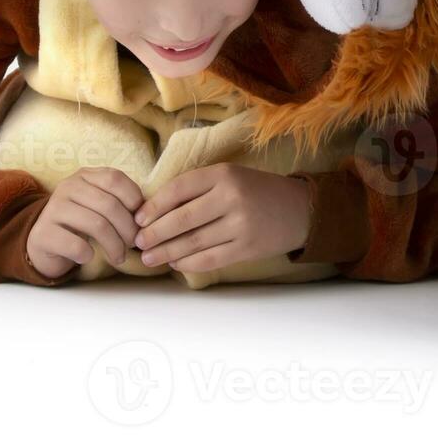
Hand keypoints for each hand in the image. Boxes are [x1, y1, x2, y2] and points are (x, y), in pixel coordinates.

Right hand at [27, 166, 143, 278]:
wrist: (45, 242)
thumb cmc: (82, 222)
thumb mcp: (100, 205)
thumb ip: (120, 202)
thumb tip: (147, 215)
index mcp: (85, 176)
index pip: (115, 178)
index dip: (134, 199)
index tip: (141, 220)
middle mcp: (67, 187)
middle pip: (109, 205)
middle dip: (128, 228)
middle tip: (133, 244)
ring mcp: (52, 209)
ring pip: (96, 224)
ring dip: (114, 245)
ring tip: (119, 257)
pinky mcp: (43, 233)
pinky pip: (75, 245)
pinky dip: (88, 254)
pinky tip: (90, 257)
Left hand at [132, 164, 311, 272]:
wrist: (299, 210)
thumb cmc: (257, 191)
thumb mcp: (230, 177)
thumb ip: (198, 189)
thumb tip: (155, 211)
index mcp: (224, 174)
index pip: (179, 189)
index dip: (154, 206)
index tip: (138, 219)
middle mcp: (231, 197)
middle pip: (182, 219)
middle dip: (155, 234)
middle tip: (138, 243)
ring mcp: (240, 224)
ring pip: (193, 242)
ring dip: (166, 252)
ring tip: (149, 258)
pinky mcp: (247, 248)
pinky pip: (209, 259)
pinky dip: (188, 263)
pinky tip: (176, 263)